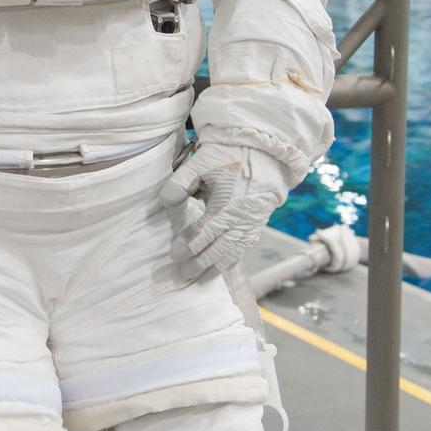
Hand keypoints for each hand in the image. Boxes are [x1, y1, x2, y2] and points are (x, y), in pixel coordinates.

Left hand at [160, 143, 288, 281]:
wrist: (264, 152)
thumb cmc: (229, 155)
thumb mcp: (200, 163)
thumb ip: (181, 183)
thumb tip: (166, 203)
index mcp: (225, 205)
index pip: (203, 233)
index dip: (188, 245)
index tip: (174, 254)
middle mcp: (239, 219)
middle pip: (217, 249)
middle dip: (199, 263)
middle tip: (183, 273)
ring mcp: (251, 223)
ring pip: (232, 252)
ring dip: (215, 267)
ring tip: (200, 279)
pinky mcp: (257, 224)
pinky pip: (244, 248)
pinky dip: (232, 260)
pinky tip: (223, 267)